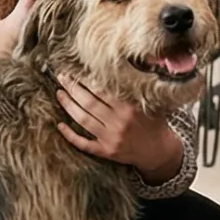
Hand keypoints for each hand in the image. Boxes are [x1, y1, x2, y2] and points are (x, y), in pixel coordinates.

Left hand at [54, 73, 183, 181]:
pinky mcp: (106, 152)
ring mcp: (111, 139)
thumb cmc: (154, 123)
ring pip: (83, 120)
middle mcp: (118, 123)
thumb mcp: (150, 102)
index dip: (86, 80)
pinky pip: (84, 144)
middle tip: (62, 78)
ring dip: (68, 106)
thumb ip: (135, 89)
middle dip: (73, 89)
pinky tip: (60, 125)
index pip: (102, 91)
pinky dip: (70, 135)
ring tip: (59, 93)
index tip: (76, 71)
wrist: (159, 151)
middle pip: (89, 103)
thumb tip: (119, 67)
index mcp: (129, 108)